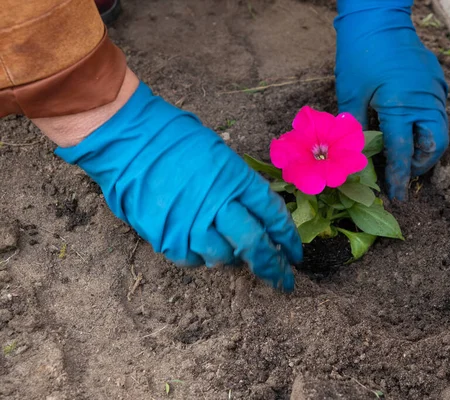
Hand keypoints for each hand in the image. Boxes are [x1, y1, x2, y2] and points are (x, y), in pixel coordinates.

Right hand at [55, 82, 301, 291]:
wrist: (127, 138)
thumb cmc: (174, 137)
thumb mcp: (219, 154)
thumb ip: (239, 186)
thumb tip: (255, 214)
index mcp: (235, 179)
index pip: (272, 215)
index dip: (288, 238)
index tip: (295, 253)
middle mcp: (217, 204)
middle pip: (254, 244)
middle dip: (272, 266)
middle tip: (283, 280)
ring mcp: (190, 223)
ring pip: (224, 257)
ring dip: (235, 261)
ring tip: (237, 257)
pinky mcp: (165, 237)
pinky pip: (193, 259)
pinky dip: (202, 258)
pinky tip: (204, 250)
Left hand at [334, 0, 448, 199]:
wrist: (379, 17)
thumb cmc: (360, 53)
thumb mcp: (351, 93)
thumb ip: (355, 127)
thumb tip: (355, 155)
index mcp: (402, 105)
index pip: (403, 151)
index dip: (399, 176)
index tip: (396, 194)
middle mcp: (425, 101)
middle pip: (435, 145)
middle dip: (420, 164)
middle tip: (403, 173)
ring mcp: (435, 90)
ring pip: (440, 130)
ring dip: (425, 147)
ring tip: (405, 156)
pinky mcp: (436, 82)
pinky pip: (436, 113)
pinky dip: (425, 128)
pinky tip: (408, 130)